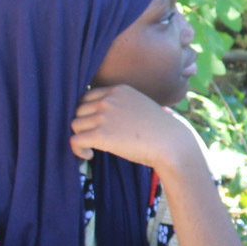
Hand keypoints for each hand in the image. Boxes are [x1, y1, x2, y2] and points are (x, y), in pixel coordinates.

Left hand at [70, 84, 195, 168]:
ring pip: (75, 124)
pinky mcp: (101, 134)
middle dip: (83, 125)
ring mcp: (104, 116)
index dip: (86, 112)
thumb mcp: (142, 106)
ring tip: (92, 148)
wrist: (172, 144)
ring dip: (80, 137)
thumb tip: (107, 117)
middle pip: (79, 110)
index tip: (92, 125)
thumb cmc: (162, 130)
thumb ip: (123, 106)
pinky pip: (74, 140)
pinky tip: (89, 155)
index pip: (88, 96)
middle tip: (92, 138)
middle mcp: (109, 99)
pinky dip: (77, 150)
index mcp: (119, 90)